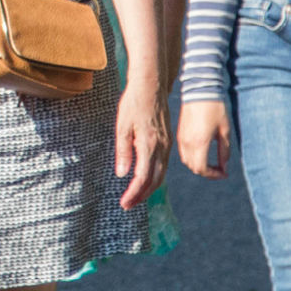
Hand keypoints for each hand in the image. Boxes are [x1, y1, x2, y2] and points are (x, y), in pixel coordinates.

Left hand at [111, 94, 171, 209]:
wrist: (151, 85)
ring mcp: (167, 143)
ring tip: (136, 197)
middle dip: (141, 195)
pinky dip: (155, 176)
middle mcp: (161, 147)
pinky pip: (164, 163)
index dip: (133, 193)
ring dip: (149, 188)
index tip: (124, 204)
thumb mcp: (122, 126)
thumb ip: (123, 151)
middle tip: (128, 205)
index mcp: (148, 144)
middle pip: (154, 180)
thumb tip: (122, 174)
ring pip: (161, 173)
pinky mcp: (168, 139)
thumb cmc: (133, 103)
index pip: (142, 177)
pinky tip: (147, 179)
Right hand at [176, 99, 234, 179]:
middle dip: (207, 172)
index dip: (214, 175)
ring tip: (211, 161)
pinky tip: (202, 151)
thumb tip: (224, 166)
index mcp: (199, 143)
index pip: (202, 169)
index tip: (224, 173)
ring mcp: (181, 138)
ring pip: (187, 161)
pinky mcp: (179, 133)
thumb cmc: (215, 109)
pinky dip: (192, 157)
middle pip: (194, 167)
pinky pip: (184, 152)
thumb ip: (224, 151)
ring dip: (198, 165)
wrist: (200, 90)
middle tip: (220, 169)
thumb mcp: (225, 131)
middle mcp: (187, 143)